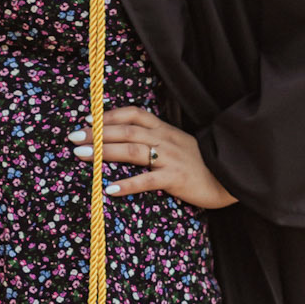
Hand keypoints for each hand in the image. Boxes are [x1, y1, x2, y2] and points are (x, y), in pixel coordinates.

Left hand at [68, 105, 236, 210]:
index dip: (110, 115)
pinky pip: (148, 180)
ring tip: (81, 155)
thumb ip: (156, 141)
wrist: (231, 177)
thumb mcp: (179, 145)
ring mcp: (171, 158)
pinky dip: (127, 184)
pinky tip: (109, 189)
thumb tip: (127, 142)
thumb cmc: (203, 164)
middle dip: (97, 133)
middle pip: (126, 130)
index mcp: (165, 130)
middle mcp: (166, 140)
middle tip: (73, 137)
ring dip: (104, 152)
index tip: (88, 119)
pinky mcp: (176, 178)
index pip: (134, 114)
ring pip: (133, 150)